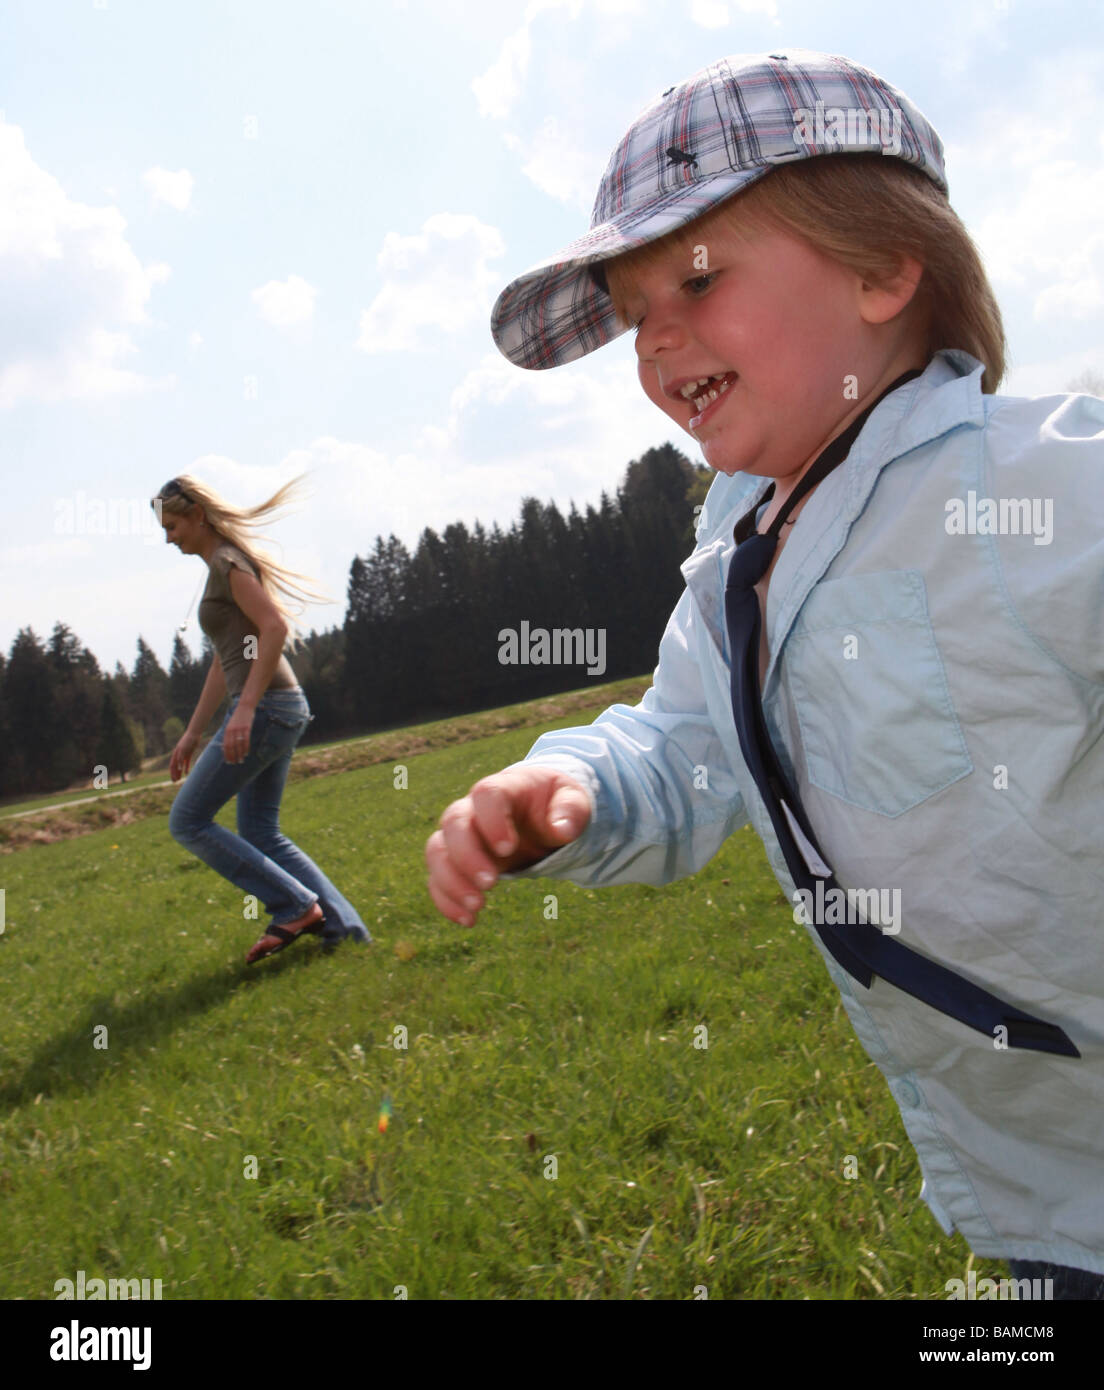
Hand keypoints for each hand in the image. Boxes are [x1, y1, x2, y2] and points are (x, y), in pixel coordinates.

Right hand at [169, 730, 199, 781]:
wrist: (194, 734)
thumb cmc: (188, 741)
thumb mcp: (183, 750)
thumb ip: (180, 759)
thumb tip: (179, 768)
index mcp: (176, 754)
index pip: (172, 766)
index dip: (172, 773)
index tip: (174, 779)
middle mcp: (178, 755)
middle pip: (175, 766)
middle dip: (175, 774)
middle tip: (175, 782)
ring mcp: (183, 754)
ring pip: (180, 765)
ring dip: (179, 772)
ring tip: (179, 779)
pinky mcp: (189, 754)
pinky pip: (186, 762)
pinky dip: (186, 767)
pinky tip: (187, 773)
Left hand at [222, 705, 254, 763]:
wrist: (245, 707)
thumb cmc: (238, 717)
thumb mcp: (231, 725)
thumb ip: (229, 735)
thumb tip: (226, 747)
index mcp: (227, 731)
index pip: (225, 745)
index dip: (227, 754)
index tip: (229, 761)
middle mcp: (232, 731)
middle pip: (231, 746)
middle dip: (233, 756)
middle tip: (235, 762)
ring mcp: (239, 729)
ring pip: (239, 745)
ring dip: (240, 754)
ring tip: (241, 760)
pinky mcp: (247, 728)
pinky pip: (246, 740)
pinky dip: (246, 748)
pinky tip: (246, 753)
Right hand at [426, 767, 590, 925]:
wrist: (538, 813)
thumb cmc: (554, 803)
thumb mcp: (573, 800)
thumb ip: (571, 810)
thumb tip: (562, 830)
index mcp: (504, 788)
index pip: (486, 794)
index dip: (491, 820)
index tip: (509, 848)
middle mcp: (474, 809)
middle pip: (453, 822)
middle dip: (467, 856)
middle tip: (491, 883)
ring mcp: (461, 835)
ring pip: (437, 851)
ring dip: (451, 881)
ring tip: (477, 907)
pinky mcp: (457, 860)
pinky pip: (437, 877)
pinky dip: (446, 900)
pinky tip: (468, 920)